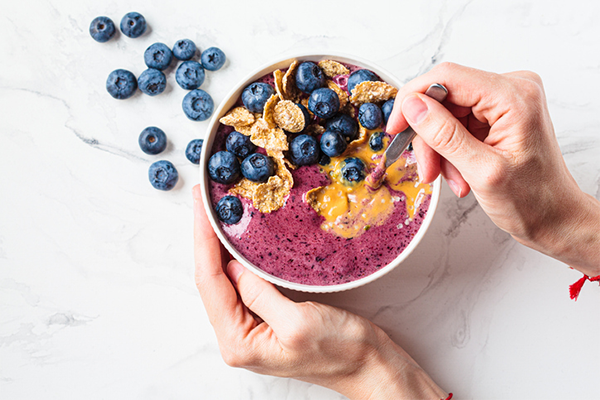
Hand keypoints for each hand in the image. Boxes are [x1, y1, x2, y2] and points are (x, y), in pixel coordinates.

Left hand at [193, 185, 447, 399]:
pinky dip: (236, 257)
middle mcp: (237, 336)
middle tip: (204, 199)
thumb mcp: (298, 323)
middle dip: (206, 238)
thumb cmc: (341, 351)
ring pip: (224, 279)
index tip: (201, 205)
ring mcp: (251, 326)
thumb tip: (232, 265)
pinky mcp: (265, 317)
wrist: (370, 365)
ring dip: (218, 245)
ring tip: (214, 211)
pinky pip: (243, 282)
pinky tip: (236, 238)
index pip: (210, 282)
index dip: (203, 240)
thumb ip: (259, 294)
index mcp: (238, 342)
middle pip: (211, 279)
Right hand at [387, 62, 599, 275]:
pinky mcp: (498, 114)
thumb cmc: (533, 201)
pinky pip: (457, 124)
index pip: (446, 77)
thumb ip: (444, 135)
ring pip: (446, 114)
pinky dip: (451, 151)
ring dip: (441, 149)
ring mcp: (505, 101)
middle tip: (428, 170)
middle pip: (444, 98)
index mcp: (513, 96)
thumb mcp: (482, 171)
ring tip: (453, 179)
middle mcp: (511, 89)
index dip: (412, 100)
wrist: (555, 218)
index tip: (396, 129)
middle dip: (430, 137)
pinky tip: (460, 173)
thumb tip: (412, 106)